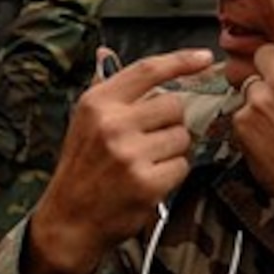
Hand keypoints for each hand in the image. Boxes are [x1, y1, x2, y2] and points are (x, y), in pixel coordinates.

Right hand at [24, 47, 213, 273]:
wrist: (69, 220)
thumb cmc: (80, 169)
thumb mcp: (83, 122)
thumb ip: (103, 88)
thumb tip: (105, 53)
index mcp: (96, 103)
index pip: (147, 70)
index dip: (181, 61)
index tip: (204, 57)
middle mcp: (112, 124)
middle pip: (174, 105)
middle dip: (170, 122)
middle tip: (150, 139)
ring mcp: (130, 154)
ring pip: (182, 137)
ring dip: (172, 150)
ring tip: (146, 162)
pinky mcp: (147, 182)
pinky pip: (182, 166)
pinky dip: (171, 174)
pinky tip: (149, 180)